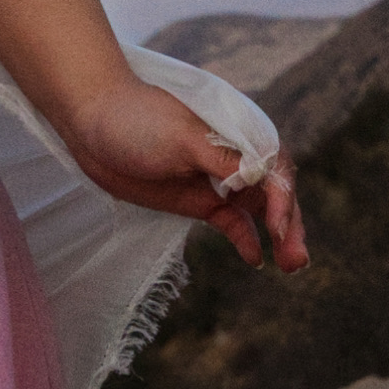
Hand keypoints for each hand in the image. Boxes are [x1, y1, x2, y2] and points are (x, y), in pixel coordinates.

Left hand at [61, 75, 309, 271]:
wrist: (91, 123)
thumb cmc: (138, 122)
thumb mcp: (182, 140)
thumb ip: (223, 160)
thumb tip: (261, 177)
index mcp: (238, 136)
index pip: (275, 169)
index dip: (283, 199)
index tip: (277, 227)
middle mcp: (235, 158)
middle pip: (275, 194)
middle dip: (290, 225)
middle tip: (297, 261)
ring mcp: (217, 180)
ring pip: (259, 210)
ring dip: (277, 235)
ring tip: (291, 265)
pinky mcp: (198, 199)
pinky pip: (232, 220)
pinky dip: (245, 237)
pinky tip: (256, 258)